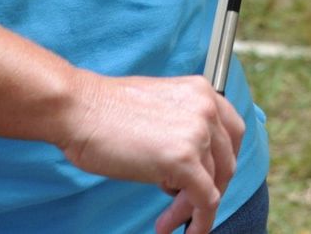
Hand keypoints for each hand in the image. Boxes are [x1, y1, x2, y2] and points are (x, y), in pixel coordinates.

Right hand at [56, 72, 245, 233]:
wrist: (79, 109)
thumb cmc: (103, 110)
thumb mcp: (156, 105)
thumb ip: (178, 124)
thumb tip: (183, 160)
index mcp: (200, 91)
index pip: (232, 132)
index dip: (222, 161)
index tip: (210, 178)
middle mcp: (206, 109)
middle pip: (226, 161)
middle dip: (209, 188)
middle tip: (186, 205)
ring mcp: (198, 133)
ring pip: (213, 184)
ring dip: (191, 208)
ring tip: (169, 222)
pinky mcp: (185, 160)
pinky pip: (205, 200)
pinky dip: (200, 221)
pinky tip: (186, 230)